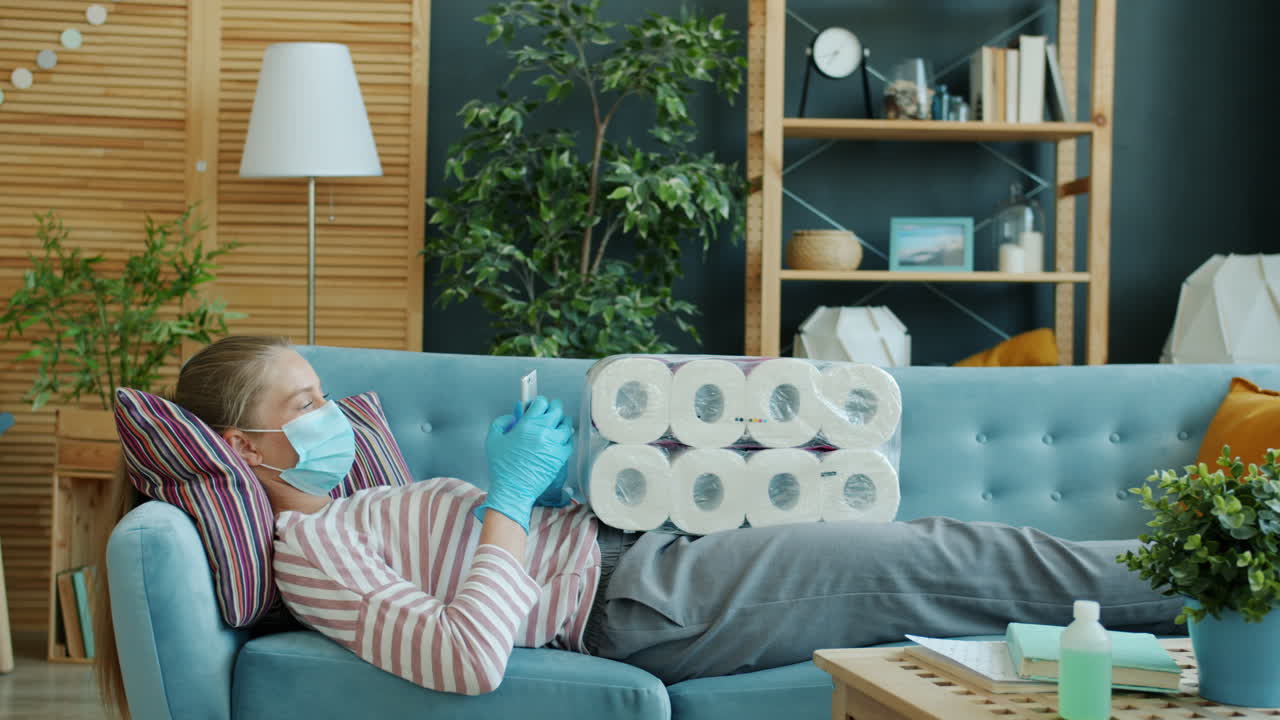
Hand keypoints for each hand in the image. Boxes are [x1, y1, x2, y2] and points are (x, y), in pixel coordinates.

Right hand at [476, 396, 573, 531]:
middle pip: (557, 409)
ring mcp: (554, 444)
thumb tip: (512, 417)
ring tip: (557, 424)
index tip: (538, 404)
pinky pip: (569, 441)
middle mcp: (543, 431)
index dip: (539, 401)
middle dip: (553, 407)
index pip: (541, 402)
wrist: (513, 489)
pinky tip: (560, 439)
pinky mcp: (560, 456)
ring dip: (561, 422)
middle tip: (550, 410)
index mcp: (526, 424)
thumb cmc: (502, 468)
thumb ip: (501, 422)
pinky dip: (565, 438)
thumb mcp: (493, 440)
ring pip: (566, 424)